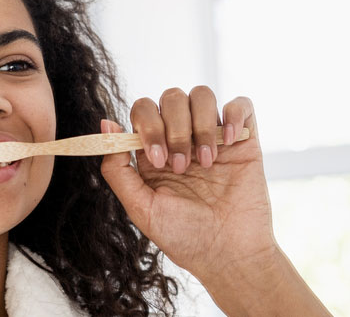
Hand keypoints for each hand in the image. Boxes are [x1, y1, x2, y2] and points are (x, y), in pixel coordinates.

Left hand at [99, 86, 274, 281]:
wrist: (230, 255)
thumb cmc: (185, 238)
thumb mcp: (141, 208)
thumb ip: (117, 170)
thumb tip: (105, 125)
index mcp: (156, 152)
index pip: (144, 110)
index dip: (147, 125)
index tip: (157, 159)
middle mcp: (183, 139)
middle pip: (171, 98)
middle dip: (175, 129)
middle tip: (182, 167)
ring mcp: (214, 137)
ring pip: (202, 95)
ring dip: (201, 125)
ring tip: (207, 163)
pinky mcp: (244, 141)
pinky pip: (241, 104)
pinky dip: (234, 115)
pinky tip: (230, 142)